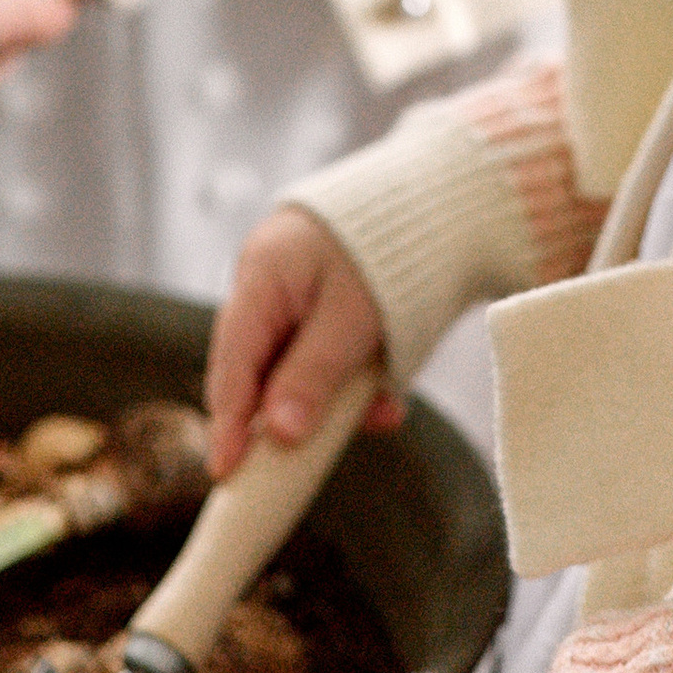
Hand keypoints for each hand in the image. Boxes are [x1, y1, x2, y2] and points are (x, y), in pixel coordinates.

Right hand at [202, 204, 395, 477]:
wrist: (446, 200)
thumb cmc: (395, 247)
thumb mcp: (354, 317)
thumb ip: (313, 375)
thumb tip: (277, 434)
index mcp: (263, 275)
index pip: (232, 360)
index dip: (227, 420)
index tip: (225, 472)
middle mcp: (269, 286)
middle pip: (258, 370)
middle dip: (282, 419)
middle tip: (291, 472)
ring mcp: (297, 297)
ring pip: (296, 370)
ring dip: (330, 403)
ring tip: (375, 415)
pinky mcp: (327, 309)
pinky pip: (326, 360)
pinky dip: (352, 386)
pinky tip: (386, 403)